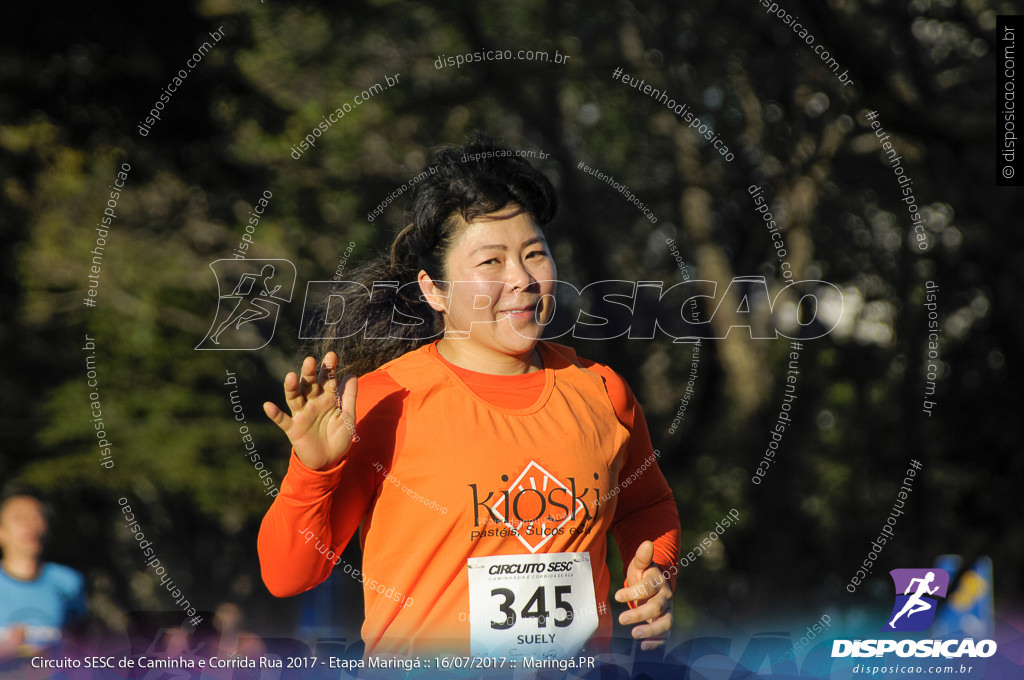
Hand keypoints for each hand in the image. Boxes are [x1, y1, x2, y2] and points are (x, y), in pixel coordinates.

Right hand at [264, 351, 357, 470]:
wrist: (330, 461)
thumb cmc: (339, 437)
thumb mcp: (348, 416)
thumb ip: (349, 396)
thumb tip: (351, 373)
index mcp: (327, 399)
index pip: (327, 380)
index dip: (329, 368)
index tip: (331, 355)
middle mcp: (313, 403)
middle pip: (310, 385)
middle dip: (309, 373)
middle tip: (310, 361)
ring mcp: (302, 415)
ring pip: (295, 398)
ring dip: (292, 388)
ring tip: (290, 377)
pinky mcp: (293, 429)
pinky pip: (282, 421)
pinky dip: (275, 414)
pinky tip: (268, 406)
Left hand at [613, 540, 672, 650]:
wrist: (653, 587)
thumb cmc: (643, 575)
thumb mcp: (639, 565)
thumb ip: (642, 556)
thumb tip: (647, 543)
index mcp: (659, 581)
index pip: (649, 587)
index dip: (634, 591)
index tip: (617, 595)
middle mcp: (666, 597)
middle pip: (657, 607)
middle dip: (640, 613)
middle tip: (622, 619)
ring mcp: (667, 612)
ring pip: (665, 623)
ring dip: (650, 630)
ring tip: (634, 635)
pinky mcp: (665, 623)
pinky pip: (665, 636)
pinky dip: (656, 642)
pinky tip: (643, 647)